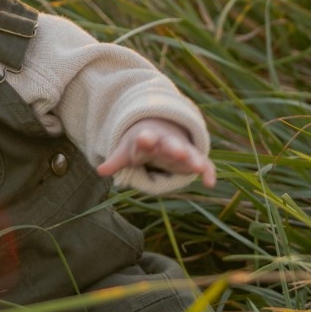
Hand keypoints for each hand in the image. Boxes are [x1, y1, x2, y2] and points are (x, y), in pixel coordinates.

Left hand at [96, 118, 216, 188]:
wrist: (162, 128)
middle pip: (170, 144)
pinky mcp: (193, 158)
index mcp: (148, 139)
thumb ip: (116, 161)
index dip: (145, 140)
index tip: (145, 139)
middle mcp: (167, 142)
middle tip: (179, 152)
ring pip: (189, 153)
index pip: (145, 139)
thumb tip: (100, 171)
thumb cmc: (142, 144)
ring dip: (193, 159)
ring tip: (197, 166)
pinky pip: (204, 163)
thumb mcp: (127, 150)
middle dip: (174, 148)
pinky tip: (210, 183)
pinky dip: (208, 172)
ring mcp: (182, 149)